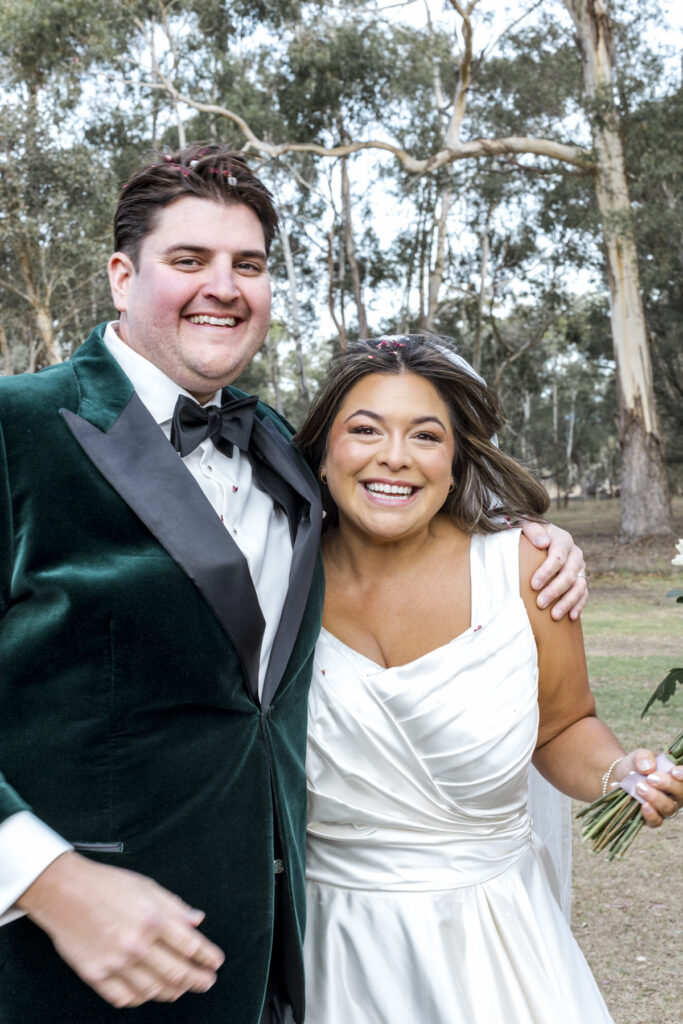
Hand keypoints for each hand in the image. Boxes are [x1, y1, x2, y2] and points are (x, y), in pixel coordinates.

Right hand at [18, 851, 224, 1007]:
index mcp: (153, 919)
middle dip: (197, 980)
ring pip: (153, 990)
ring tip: (181, 989)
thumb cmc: (106, 885)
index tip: (215, 962)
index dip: (207, 957)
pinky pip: (125, 998)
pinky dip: (141, 999)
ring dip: (173, 992)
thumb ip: (175, 906)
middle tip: (206, 981)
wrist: (64, 892)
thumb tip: (197, 920)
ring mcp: (116, 962)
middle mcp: (137, 943)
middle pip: (177, 973)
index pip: (191, 946)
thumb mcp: (147, 886)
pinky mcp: (96, 975)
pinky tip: (148, 993)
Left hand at [520, 521, 587, 620]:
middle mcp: (575, 554)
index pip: (558, 557)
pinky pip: (584, 594)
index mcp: (563, 540)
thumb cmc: (529, 534)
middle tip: (540, 603)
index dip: (547, 572)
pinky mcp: (581, 580)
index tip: (533, 585)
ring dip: (568, 602)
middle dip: (555, 590)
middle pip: (569, 574)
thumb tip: (543, 543)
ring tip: (554, 615)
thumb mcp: (526, 526)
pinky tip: (571, 617)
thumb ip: (533, 530)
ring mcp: (580, 568)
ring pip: (579, 586)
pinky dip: (579, 605)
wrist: (539, 538)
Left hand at [616, 749, 682, 827]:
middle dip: (668, 785)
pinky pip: (657, 821)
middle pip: (682, 794)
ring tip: (640, 786)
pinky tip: (644, 806)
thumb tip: (648, 767)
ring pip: (669, 807)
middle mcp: (676, 794)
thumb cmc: (637, 765)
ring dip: (655, 797)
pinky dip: (651, 815)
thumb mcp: (639, 756)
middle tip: (651, 778)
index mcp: (677, 777)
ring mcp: (665, 807)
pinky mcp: (653, 817)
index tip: (673, 771)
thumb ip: (644, 757)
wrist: (621, 776)